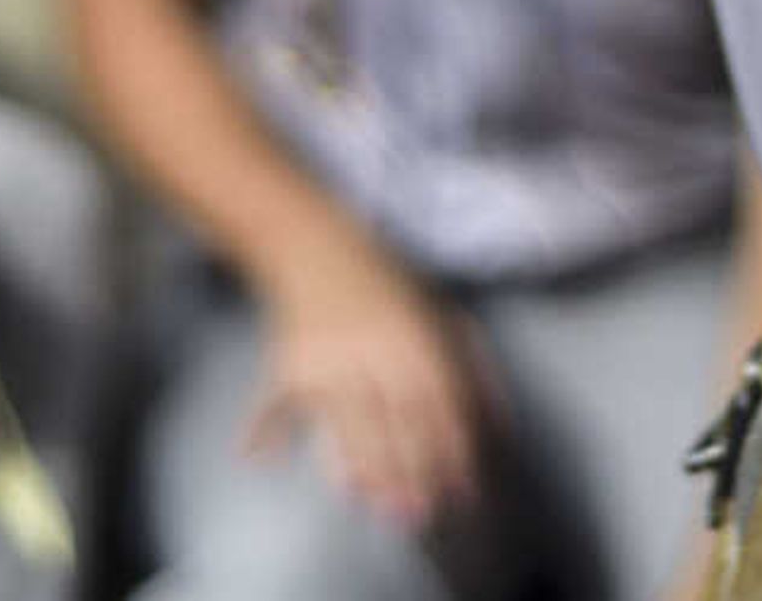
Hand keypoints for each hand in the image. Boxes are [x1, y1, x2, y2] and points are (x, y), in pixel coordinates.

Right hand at [241, 230, 492, 530]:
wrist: (315, 245)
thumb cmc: (386, 286)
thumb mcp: (440, 313)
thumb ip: (475, 369)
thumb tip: (502, 425)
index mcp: (414, 341)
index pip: (438, 406)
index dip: (451, 451)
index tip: (462, 491)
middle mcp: (371, 353)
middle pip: (393, 422)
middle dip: (407, 471)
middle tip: (417, 515)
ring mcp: (326, 360)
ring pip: (343, 421)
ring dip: (355, 464)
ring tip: (366, 501)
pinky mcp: (287, 364)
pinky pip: (274, 402)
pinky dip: (264, 428)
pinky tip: (259, 458)